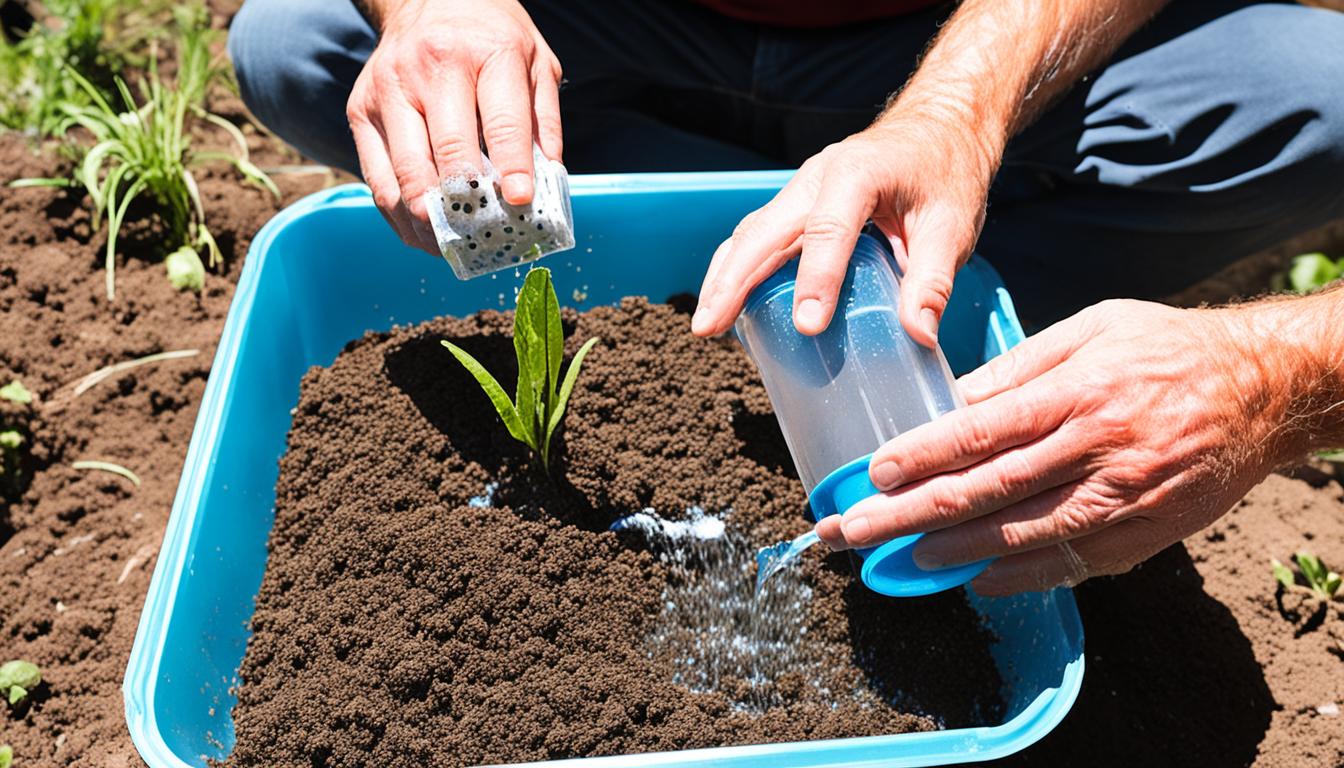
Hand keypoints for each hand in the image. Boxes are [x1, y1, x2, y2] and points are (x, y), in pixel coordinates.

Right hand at [346, 0, 562, 254]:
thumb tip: (547, 185)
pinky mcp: (361, 109)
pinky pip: (377, 176)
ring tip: (451, 248)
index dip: (512, 167)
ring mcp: (390, 90)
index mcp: (487, 54)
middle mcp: (432, 69)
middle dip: (468, 202)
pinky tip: (422, 235)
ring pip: (405, 172)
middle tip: (485, 236)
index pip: (501, 121)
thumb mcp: (536, 62)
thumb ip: (546, 123)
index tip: (520, 202)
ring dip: (429, 221)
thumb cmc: (492, 38)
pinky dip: (399, 214)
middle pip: (447, 151)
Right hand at [691, 112, 996, 346]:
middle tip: (707, 328)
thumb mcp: (952, 225)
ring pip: (750, 234)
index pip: (828, 230)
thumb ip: (933, 279)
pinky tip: (731, 304)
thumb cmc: (946, 172)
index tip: (807, 326)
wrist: (940, 127)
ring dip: (724, 278)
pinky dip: (740, 270)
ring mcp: (801, 189)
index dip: (816, 279)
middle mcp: (816, 177)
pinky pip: (760, 237)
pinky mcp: (798, 205)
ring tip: (707, 325)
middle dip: (731, 281)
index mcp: (856, 173)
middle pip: (762, 231)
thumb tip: (920, 336)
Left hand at [814, 299, 1301, 594]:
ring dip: (952, 551)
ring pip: (1022, 535)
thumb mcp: (1092, 328)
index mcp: (1078, 392)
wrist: (1263, 390)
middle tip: (852, 530)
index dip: (922, 455)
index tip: (872, 472)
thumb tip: (951, 399)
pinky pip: (1068, 565)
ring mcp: (1123, 499)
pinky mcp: (1144, 535)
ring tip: (899, 557)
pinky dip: (1017, 576)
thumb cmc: (1167, 349)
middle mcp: (1097, 450)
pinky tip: (971, 580)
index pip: (982, 431)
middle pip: (987, 491)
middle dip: (909, 514)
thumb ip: (1019, 367)